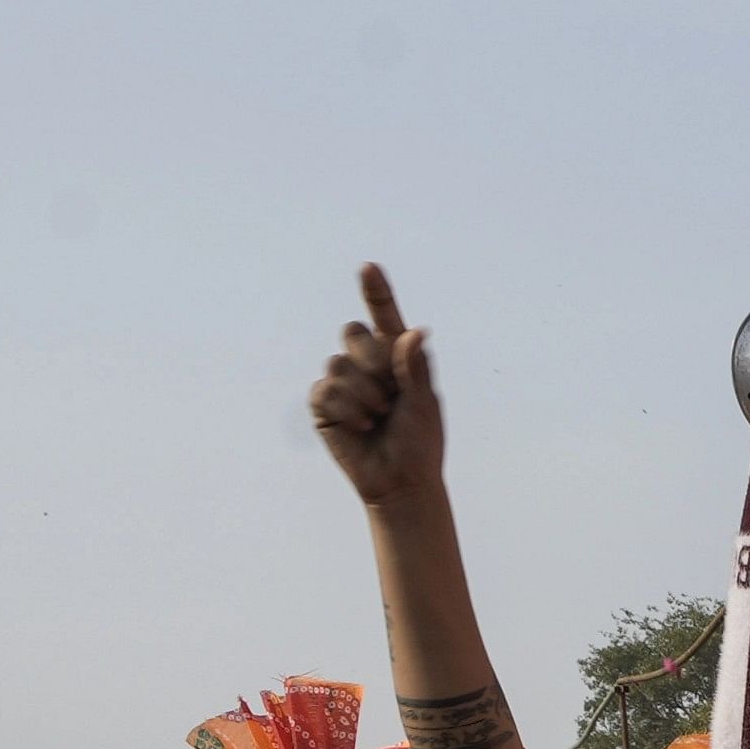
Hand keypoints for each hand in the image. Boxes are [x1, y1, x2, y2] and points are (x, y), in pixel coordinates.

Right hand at [309, 265, 443, 507]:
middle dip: (372, 359)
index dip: (376, 293)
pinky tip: (363, 425)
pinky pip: (325, 389)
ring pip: (338, 362)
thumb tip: (415, 331)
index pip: (385, 318)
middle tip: (391, 392)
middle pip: (353, 332)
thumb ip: (416, 368)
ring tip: (380, 416)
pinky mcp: (324, 404)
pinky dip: (347, 408)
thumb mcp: (425, 405)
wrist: (400, 481)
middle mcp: (368, 364)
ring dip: (363, 392)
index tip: (369, 267)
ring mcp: (343, 382)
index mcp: (398, 358)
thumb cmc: (420, 443)